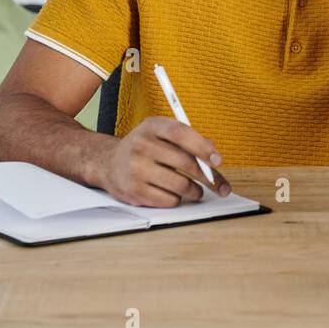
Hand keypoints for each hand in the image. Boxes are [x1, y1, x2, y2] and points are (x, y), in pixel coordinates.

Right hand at [101, 116, 231, 207]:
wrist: (110, 163)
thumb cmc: (145, 147)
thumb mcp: (162, 133)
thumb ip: (189, 139)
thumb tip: (213, 156)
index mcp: (152, 126)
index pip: (181, 133)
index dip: (203, 147)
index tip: (218, 161)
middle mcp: (142, 145)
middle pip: (185, 162)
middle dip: (208, 177)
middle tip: (218, 184)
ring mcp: (136, 169)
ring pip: (181, 185)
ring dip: (195, 191)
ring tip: (195, 190)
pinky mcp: (134, 191)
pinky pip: (170, 200)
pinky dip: (178, 199)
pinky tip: (173, 194)